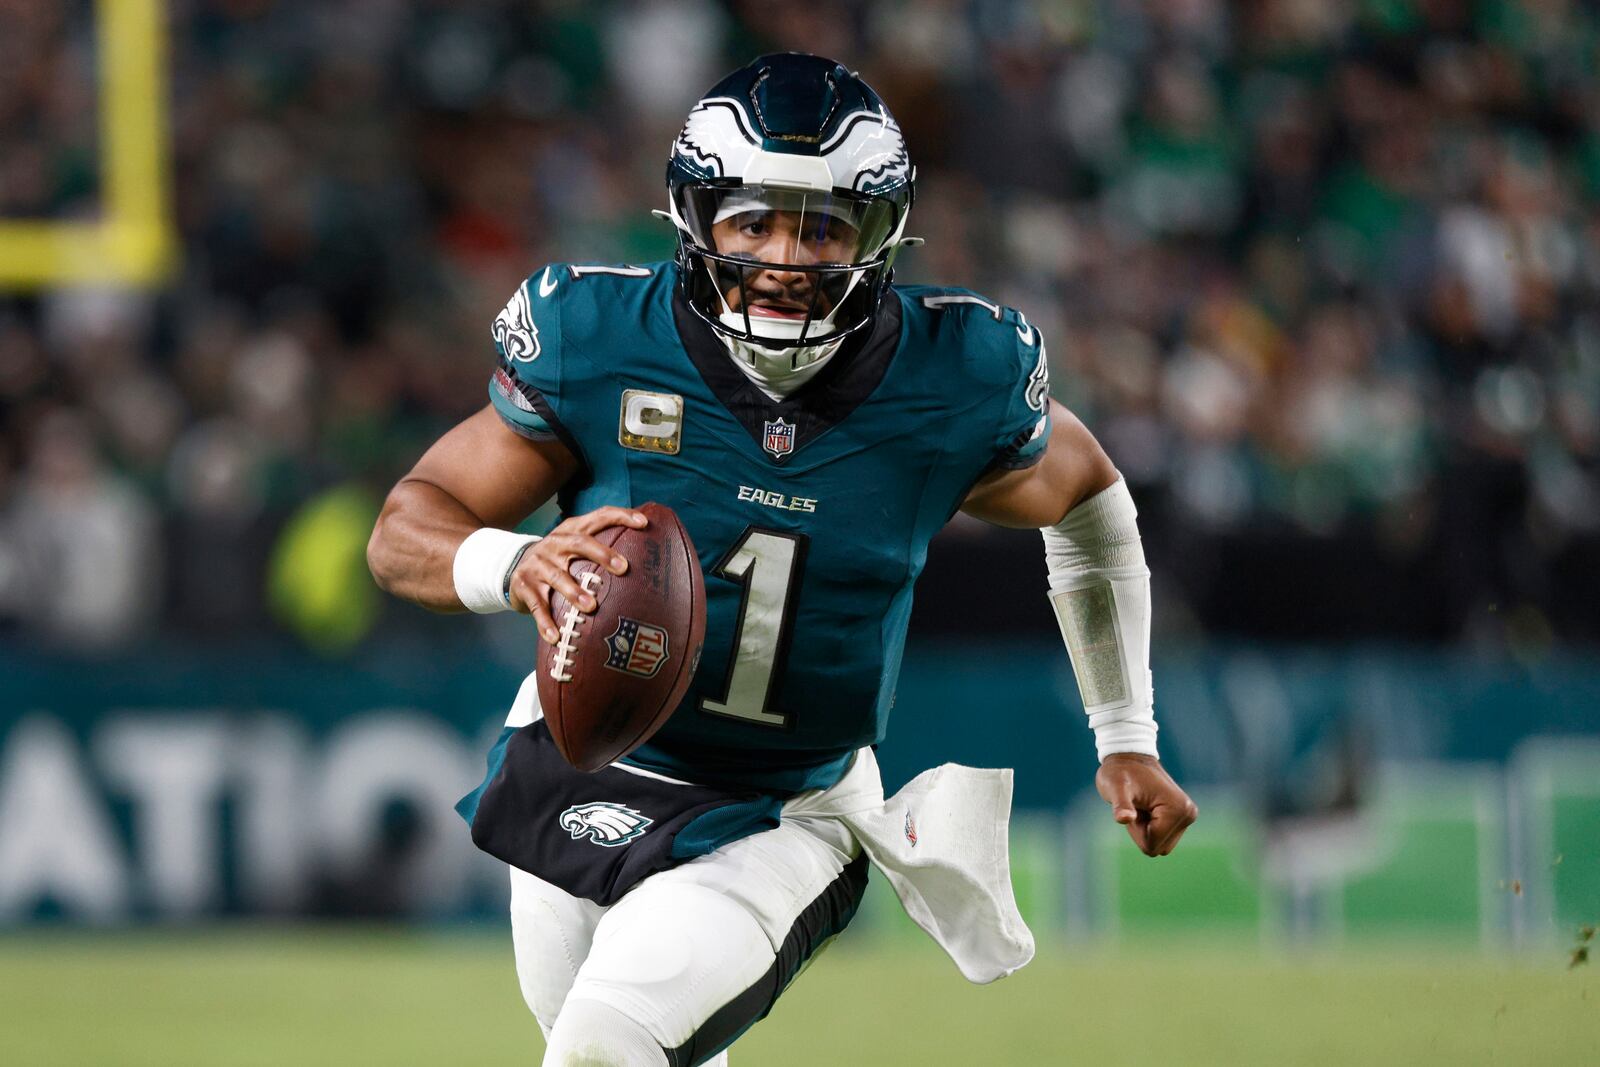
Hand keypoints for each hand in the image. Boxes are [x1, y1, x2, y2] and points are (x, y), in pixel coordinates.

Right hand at [507, 507, 647, 641]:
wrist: (512, 568)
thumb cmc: (558, 560)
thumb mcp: (575, 547)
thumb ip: (602, 547)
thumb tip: (647, 555)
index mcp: (572, 531)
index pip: (600, 517)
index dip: (621, 517)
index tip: (644, 524)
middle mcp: (555, 543)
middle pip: (579, 543)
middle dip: (602, 554)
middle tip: (623, 567)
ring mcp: (538, 564)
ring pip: (557, 577)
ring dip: (574, 592)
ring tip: (591, 607)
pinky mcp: (524, 585)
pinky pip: (536, 606)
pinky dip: (545, 622)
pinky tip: (556, 636)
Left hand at [1095, 754, 1196, 856]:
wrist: (1129, 757)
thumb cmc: (1119, 772)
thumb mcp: (1115, 788)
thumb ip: (1120, 805)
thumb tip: (1124, 819)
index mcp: (1177, 809)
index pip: (1152, 844)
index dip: (1136, 829)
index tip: (1133, 807)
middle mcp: (1188, 814)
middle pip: (1158, 848)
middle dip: (1142, 831)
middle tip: (1137, 806)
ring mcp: (1187, 816)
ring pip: (1161, 845)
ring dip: (1146, 830)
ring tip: (1142, 806)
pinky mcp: (1182, 817)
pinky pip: (1163, 838)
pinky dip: (1151, 827)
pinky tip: (1147, 807)